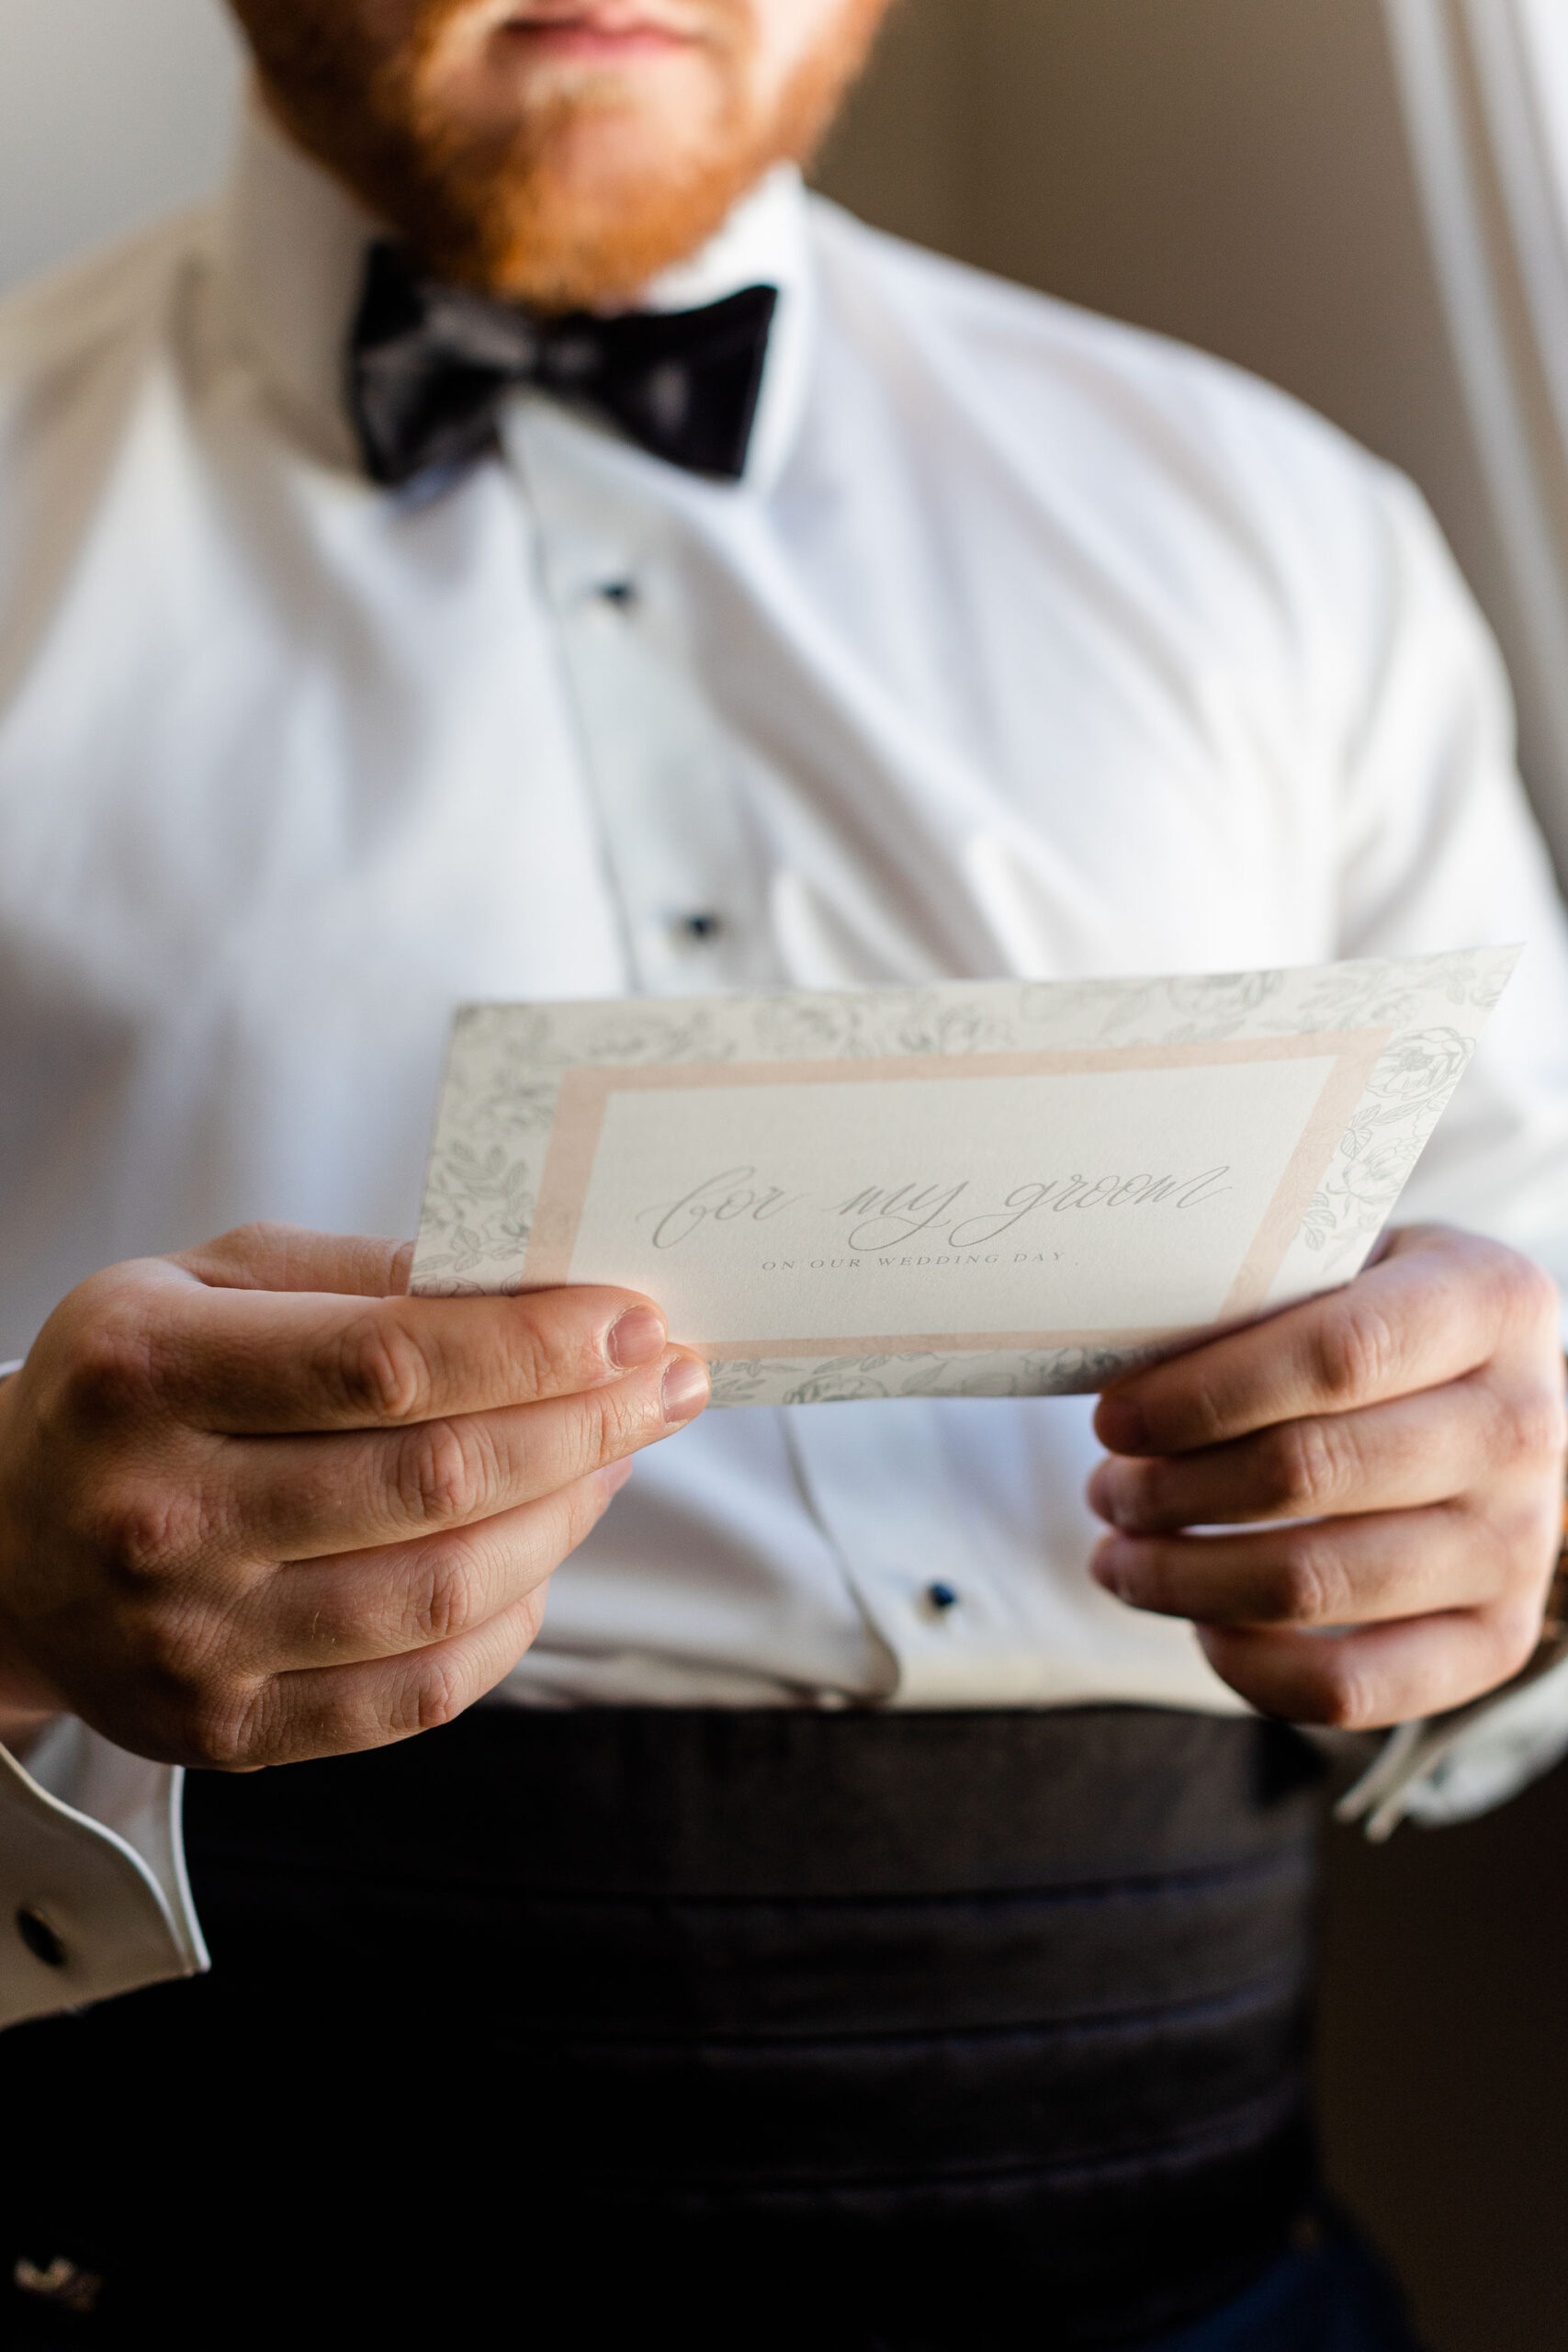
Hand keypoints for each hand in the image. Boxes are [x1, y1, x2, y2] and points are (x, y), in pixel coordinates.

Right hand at [0, 1224, 708, 1767]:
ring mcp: (193, 1642)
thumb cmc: (132, 1387)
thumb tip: (531, 1283)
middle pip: (436, 1478)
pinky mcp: (229, 1731)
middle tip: (666, 1380)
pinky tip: (544, 1552)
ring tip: (616, 1453)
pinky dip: (512, 1618)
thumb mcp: (205, 1284)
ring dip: (568, 1513)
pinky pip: (421, 1690)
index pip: (386, 1359)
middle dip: (586, 1422)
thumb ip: (358, 1276)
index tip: (630, 1317)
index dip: (533, 1342)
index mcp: (149, 1376)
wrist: (3, 1547)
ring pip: (445, 1589)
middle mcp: (162, 1517)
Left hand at [1087, 1226, 1566, 1727]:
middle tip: (1107, 1486)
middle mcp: (1521, 1426)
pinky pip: (1354, 1688)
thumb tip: (1120, 1346)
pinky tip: (1199, 1622)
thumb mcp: (1344, 1261)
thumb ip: (1261, 1288)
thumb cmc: (1379, 1325)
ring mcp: (1516, 1543)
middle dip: (1171, 1489)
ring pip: (1314, 1582)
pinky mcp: (1495, 1638)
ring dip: (1184, 1576)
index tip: (1116, 1417)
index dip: (1204, 1394)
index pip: (1337, 1355)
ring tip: (1123, 1552)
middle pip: (1308, 1471)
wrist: (1491, 1402)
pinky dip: (1250, 1666)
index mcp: (1489, 1303)